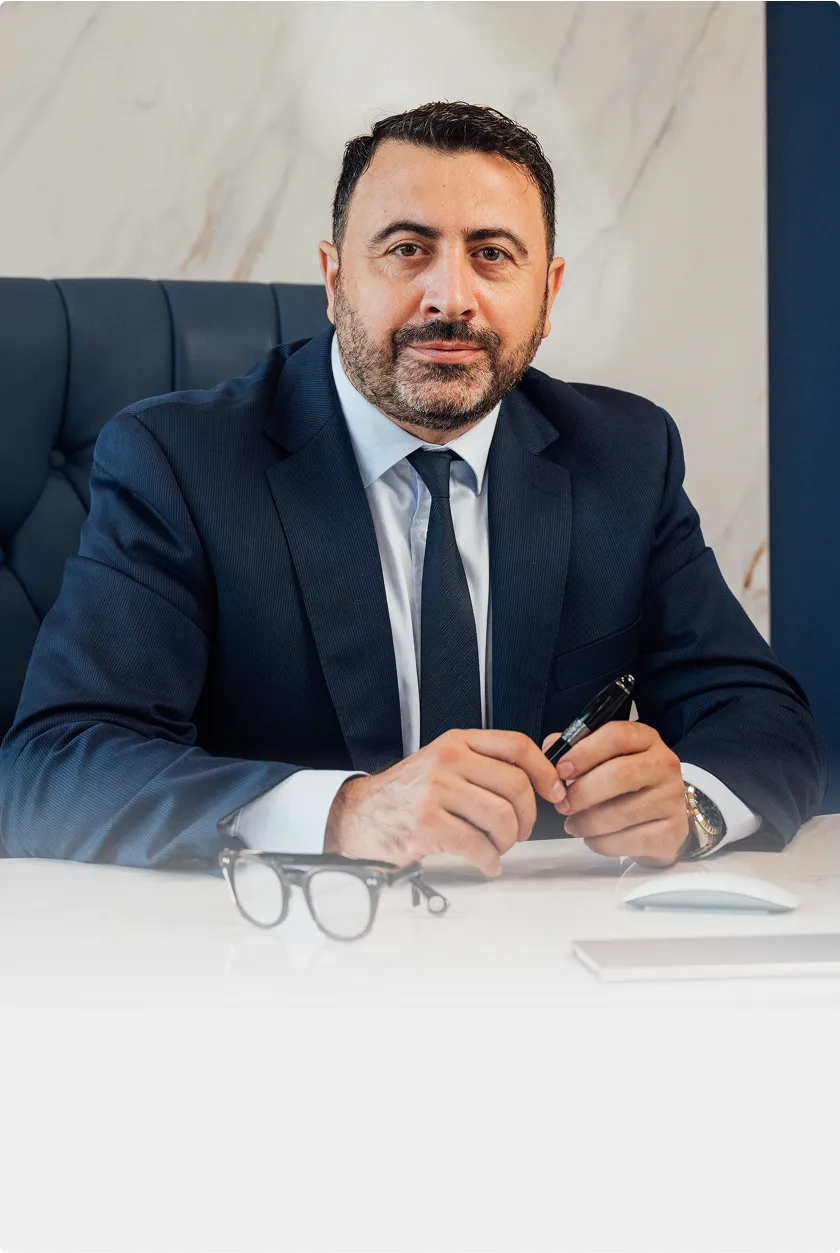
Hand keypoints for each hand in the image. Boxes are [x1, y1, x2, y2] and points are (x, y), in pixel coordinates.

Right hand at [324, 729, 567, 876]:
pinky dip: (490, 861)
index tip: (555, 791)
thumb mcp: (443, 762)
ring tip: (497, 846)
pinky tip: (486, 862)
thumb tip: (537, 779)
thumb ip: (482, 764)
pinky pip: (478, 845)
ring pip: (501, 817)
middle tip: (520, 830)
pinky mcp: (428, 824)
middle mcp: (448, 761)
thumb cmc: (406, 793)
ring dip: (507, 841)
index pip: (516, 746)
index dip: (545, 770)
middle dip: (527, 817)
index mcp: (457, 742)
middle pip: (516, 785)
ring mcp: (436, 791)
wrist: (359, 813)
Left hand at [541, 721, 689, 866]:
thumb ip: (577, 749)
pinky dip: (603, 843)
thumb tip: (550, 750)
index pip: (616, 735)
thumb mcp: (606, 757)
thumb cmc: (627, 784)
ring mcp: (672, 799)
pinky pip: (630, 840)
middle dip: (582, 792)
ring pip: (622, 812)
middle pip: (619, 774)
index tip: (560, 771)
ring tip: (573, 825)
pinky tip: (593, 838)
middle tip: (562, 804)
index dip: (583, 753)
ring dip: (588, 822)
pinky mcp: (672, 832)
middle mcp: (664, 764)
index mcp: (646, 739)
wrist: (664, 817)